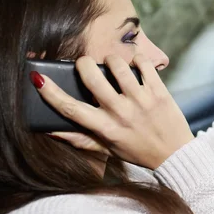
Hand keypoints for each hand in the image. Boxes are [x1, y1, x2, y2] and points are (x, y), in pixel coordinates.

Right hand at [31, 54, 193, 169]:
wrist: (175, 154)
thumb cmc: (138, 151)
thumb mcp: (107, 149)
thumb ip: (80, 140)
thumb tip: (51, 131)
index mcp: (105, 128)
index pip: (70, 108)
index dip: (50, 92)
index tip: (38, 78)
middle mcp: (121, 113)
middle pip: (91, 77)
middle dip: (83, 64)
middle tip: (86, 64)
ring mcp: (141, 100)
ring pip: (117, 65)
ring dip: (111, 60)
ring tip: (113, 65)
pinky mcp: (159, 91)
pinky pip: (144, 64)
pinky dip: (137, 59)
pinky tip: (135, 65)